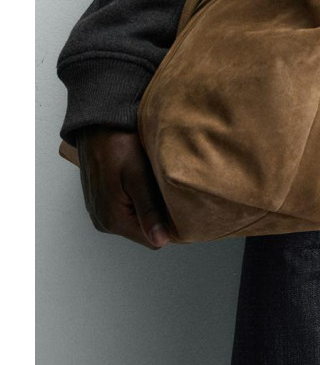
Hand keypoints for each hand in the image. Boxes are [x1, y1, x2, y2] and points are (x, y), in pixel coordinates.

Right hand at [75, 126, 173, 249]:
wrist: (97, 124)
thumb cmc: (118, 144)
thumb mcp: (138, 176)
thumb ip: (149, 211)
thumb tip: (160, 241)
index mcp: (112, 220)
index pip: (153, 241)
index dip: (170, 225)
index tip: (178, 204)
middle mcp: (103, 221)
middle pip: (144, 230)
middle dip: (159, 214)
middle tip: (165, 187)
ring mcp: (101, 211)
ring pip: (137, 218)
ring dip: (149, 204)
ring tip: (152, 180)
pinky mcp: (101, 201)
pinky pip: (126, 208)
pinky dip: (137, 197)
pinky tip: (141, 178)